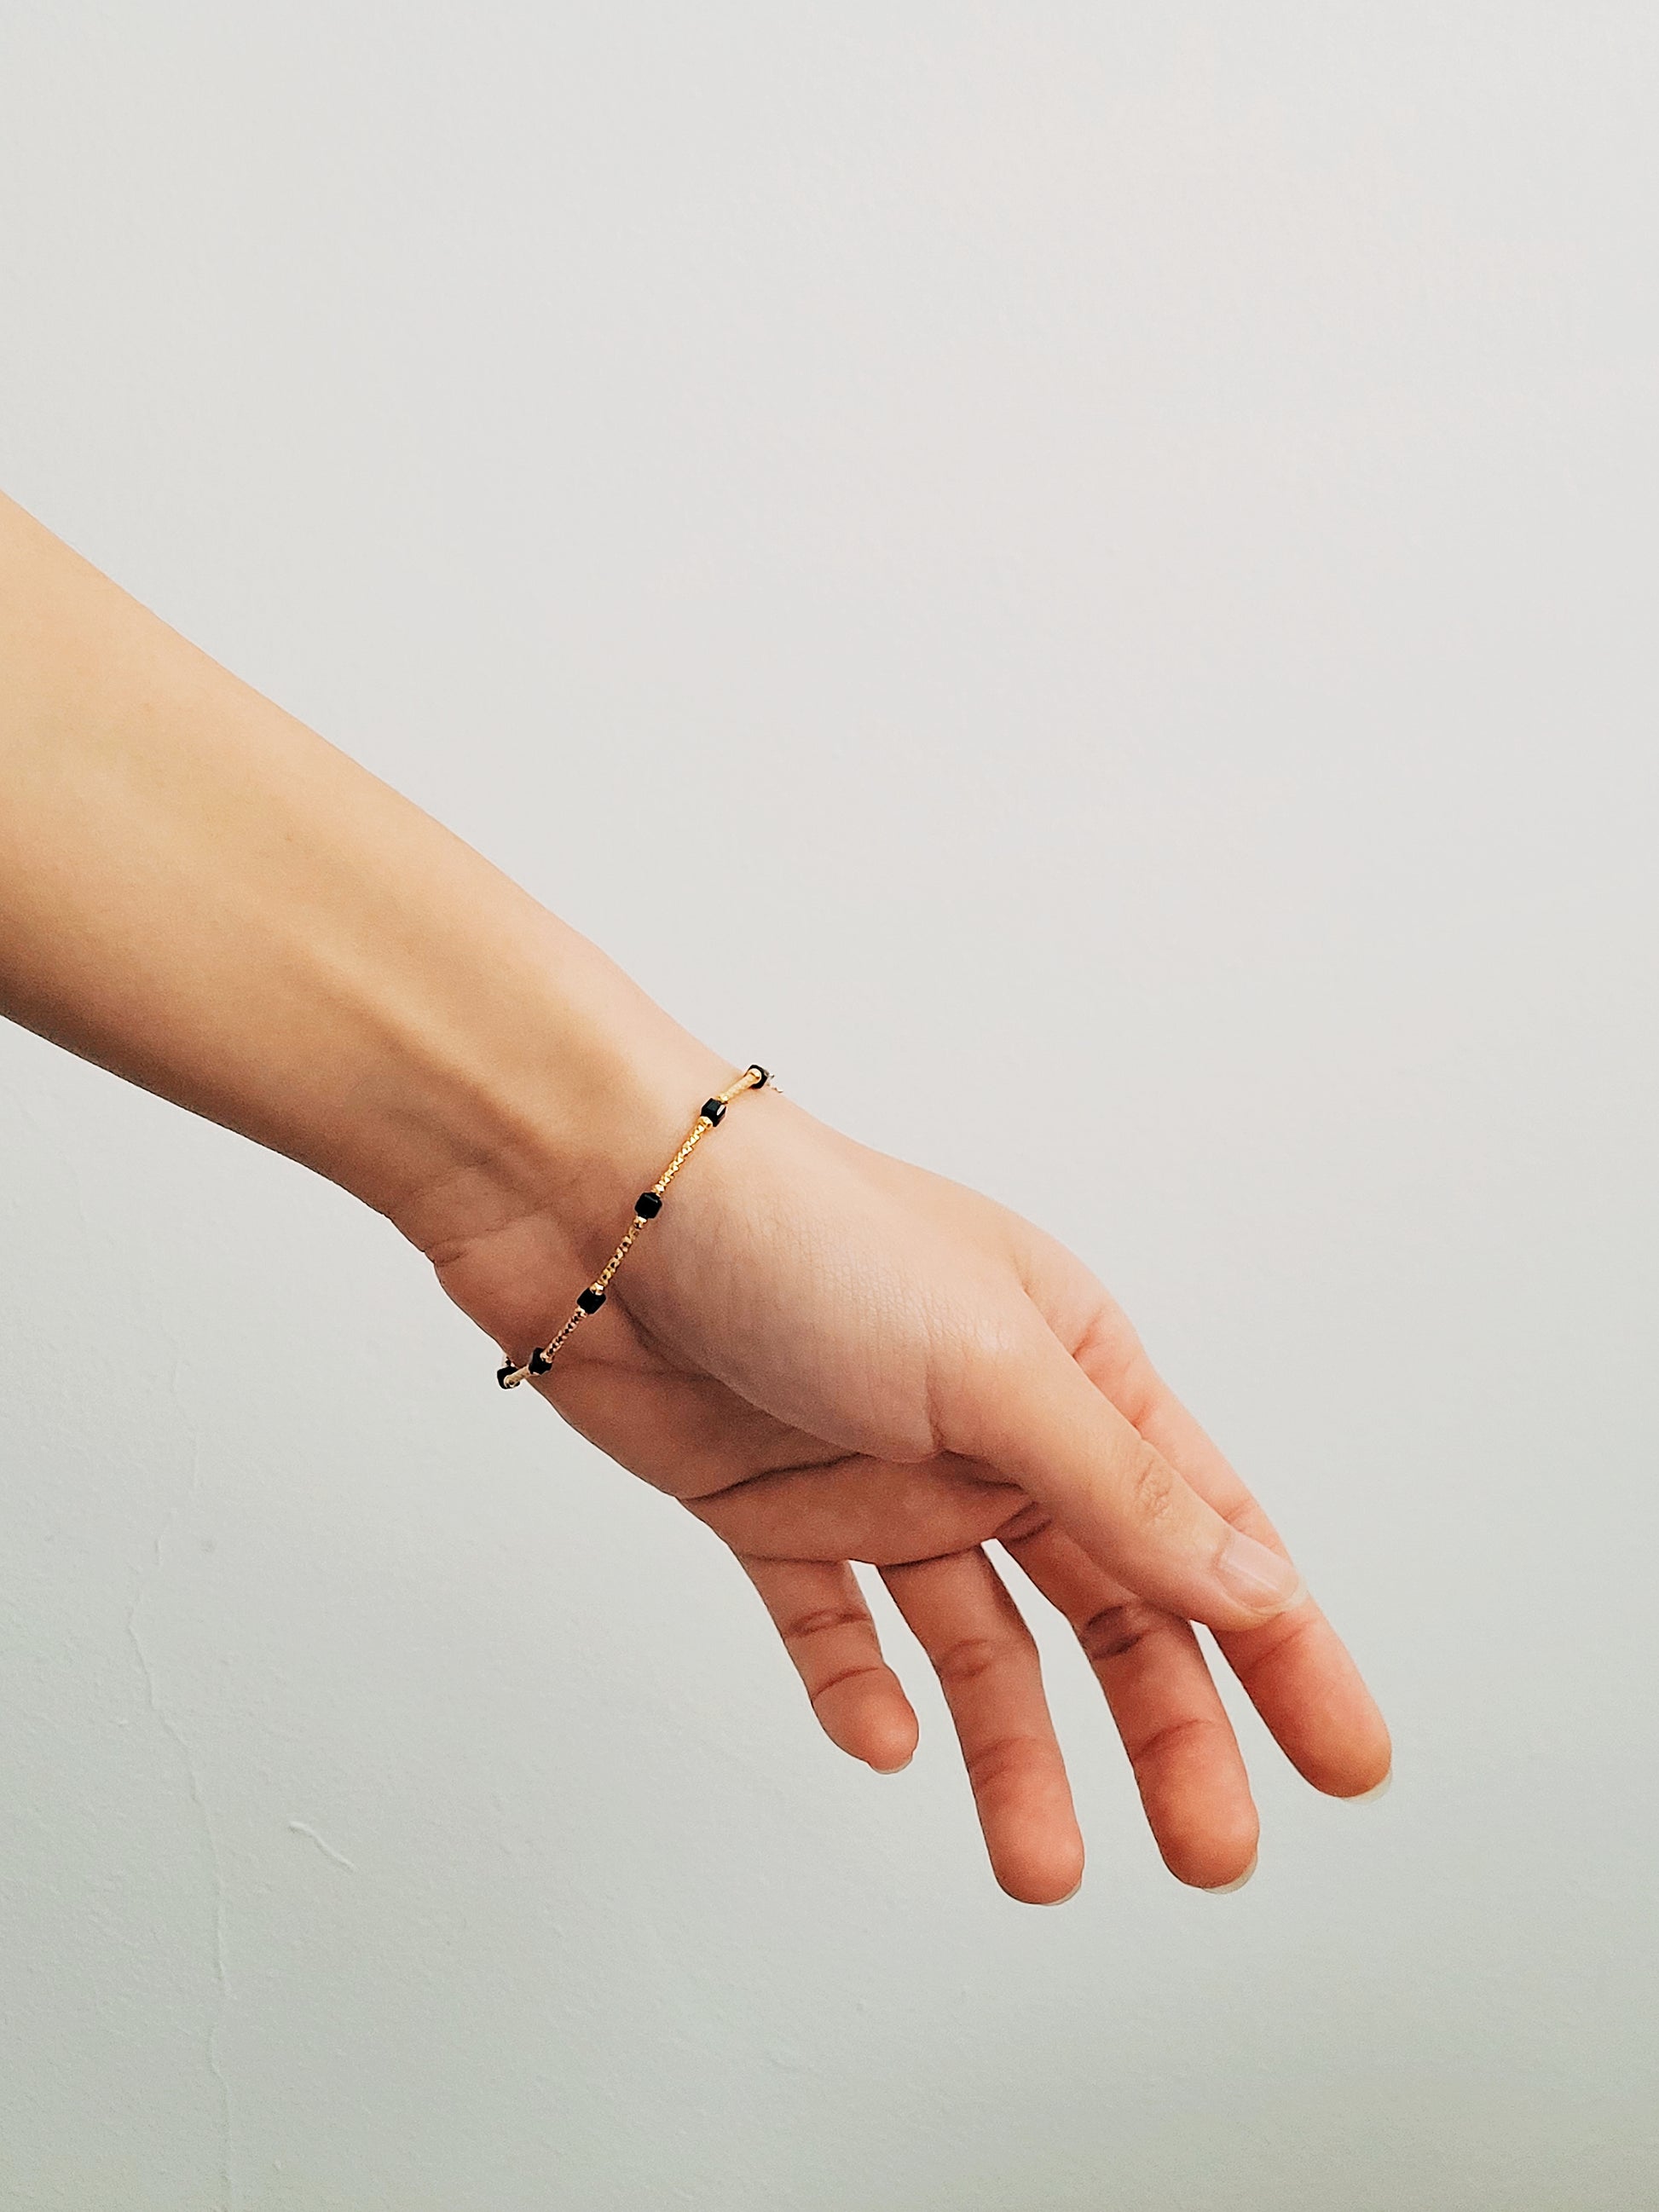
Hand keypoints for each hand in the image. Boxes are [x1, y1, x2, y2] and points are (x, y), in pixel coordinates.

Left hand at [418, 1071, 1390, 1904]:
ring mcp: (883, 1477)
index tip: (1347, 1761)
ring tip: (1041, 1865)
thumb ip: (1123, 1489)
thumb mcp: (995, 1367)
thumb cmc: (805, 1235)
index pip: (1211, 1531)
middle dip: (1167, 1734)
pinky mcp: (777, 1512)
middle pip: (1110, 1611)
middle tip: (1210, 1853)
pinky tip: (884, 1741)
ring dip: (1017, 1755)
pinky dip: (860, 1692)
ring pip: (979, 1647)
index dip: (1286, 1648)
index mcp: (1074, 1371)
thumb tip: (1256, 1587)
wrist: (600, 1208)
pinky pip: (836, 1629)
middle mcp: (990, 1431)